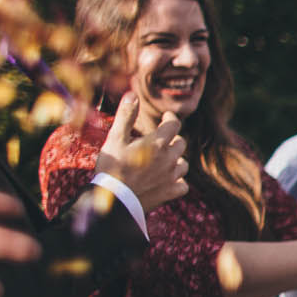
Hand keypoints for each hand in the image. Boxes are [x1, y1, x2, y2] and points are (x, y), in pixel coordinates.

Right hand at [93, 94, 187, 213]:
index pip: (174, 124)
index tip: (166, 118)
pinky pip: (183, 184)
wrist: (115, 201)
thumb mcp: (115, 139)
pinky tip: (168, 180)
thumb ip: (126, 116)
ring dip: (176, 160)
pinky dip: (177, 181)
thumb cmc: (112, 167)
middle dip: (172, 139)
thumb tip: (132, 94)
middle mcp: (170, 159)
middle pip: (181, 143)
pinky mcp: (171, 193)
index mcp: (158, 143)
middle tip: (160, 141)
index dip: (170, 119)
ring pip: (183, 164)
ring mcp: (172, 177)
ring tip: (163, 160)